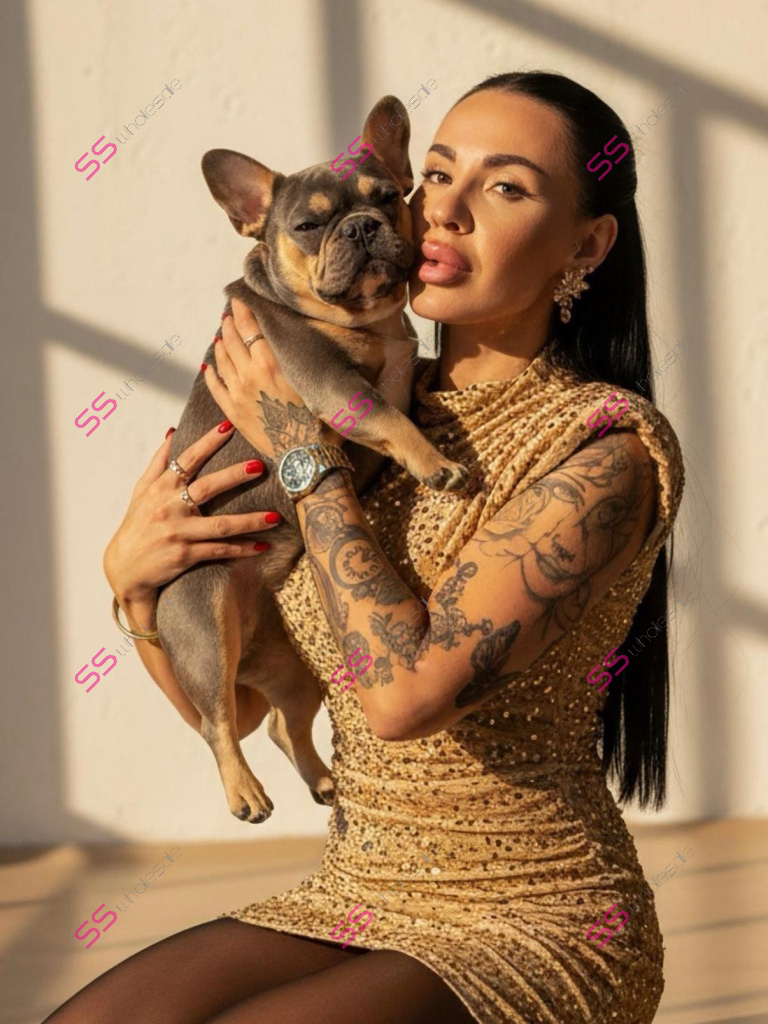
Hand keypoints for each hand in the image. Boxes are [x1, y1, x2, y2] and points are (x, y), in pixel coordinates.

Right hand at [103, 421, 280, 605]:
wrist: (125, 568)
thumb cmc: (138, 524)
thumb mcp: (142, 491)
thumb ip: (159, 462)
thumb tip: (172, 431)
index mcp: (161, 487)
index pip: (187, 459)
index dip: (207, 442)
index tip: (228, 426)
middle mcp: (169, 508)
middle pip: (207, 487)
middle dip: (234, 475)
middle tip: (260, 465)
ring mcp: (178, 532)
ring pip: (220, 525)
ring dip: (250, 521)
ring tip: (275, 517)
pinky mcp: (185, 555)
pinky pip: (219, 550)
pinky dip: (242, 549)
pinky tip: (263, 545)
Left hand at [203, 297, 338, 459]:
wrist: (305, 458)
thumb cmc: (321, 422)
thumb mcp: (317, 383)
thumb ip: (308, 361)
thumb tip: (318, 349)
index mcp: (271, 364)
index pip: (250, 328)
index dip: (242, 311)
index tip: (238, 299)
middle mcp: (250, 375)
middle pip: (232, 340)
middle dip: (229, 324)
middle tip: (228, 314)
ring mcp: (238, 394)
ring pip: (222, 360)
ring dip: (220, 344)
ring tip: (220, 334)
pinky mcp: (234, 413)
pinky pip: (216, 387)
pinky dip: (211, 374)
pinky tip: (208, 366)